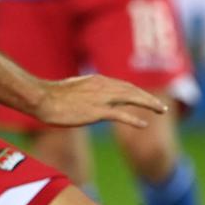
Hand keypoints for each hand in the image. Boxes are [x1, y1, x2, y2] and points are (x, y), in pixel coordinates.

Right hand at [31, 75, 166, 127]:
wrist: (42, 99)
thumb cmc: (54, 95)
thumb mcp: (75, 88)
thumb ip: (88, 90)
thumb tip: (92, 96)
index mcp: (98, 80)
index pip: (124, 85)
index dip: (139, 93)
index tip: (148, 99)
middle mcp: (102, 86)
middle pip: (132, 91)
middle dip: (148, 99)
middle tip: (162, 108)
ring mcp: (100, 99)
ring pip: (131, 99)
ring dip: (148, 104)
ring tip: (160, 111)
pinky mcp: (96, 112)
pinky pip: (120, 115)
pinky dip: (133, 119)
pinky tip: (143, 124)